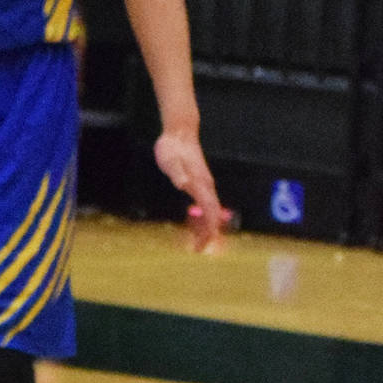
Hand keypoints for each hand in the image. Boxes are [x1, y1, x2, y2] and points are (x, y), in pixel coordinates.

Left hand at [154, 124, 231, 252]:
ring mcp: (204, 184)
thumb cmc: (173, 147)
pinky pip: (206, 204)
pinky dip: (204, 217)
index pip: (210, 211)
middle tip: (198, 249)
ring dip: (207, 227)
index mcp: (200, 183)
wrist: (180, 133)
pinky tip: (198, 224)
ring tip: (199, 243)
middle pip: (213, 214)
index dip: (208, 229)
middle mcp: (206, 185)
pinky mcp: (200, 182)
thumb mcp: (169, 160)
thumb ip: (177, 172)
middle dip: (208, 233)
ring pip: (211, 210)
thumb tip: (183, 184)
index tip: (202, 244)